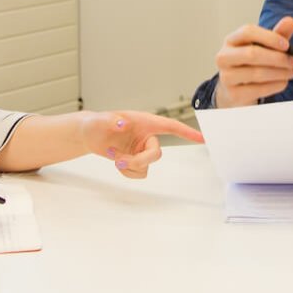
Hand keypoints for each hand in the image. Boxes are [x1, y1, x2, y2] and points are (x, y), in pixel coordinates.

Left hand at [80, 111, 203, 178]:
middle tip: (120, 161)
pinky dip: (126, 172)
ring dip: (129, 166)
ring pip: (146, 167)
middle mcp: (146, 136)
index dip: (187, 132)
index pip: (170, 126)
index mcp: (144, 121)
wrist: (89, 136)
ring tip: (114, 156)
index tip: (202, 139)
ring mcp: (142, 149)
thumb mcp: (100, 120)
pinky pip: (139, 173)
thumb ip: (111, 121)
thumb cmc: (96, 123)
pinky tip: (117, 161)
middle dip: (138, 161)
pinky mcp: (136, 160)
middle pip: (156, 154)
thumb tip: (123, 124)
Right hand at [214, 17, 292, 107]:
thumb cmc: (249, 65)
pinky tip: (282, 82)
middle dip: (277, 58)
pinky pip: (259, 89)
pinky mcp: (233, 94)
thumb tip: (290, 21)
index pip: (247, 32)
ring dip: (280, 73)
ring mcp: (226, 76)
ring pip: (257, 73)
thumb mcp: (263, 47)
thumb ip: (277, 35)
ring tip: (290, 72)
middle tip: (292, 61)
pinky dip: (275, 85)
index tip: (286, 45)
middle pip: (252, 53)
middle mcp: (224, 57)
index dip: (269, 37)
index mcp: (231, 41)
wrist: (235, 90)